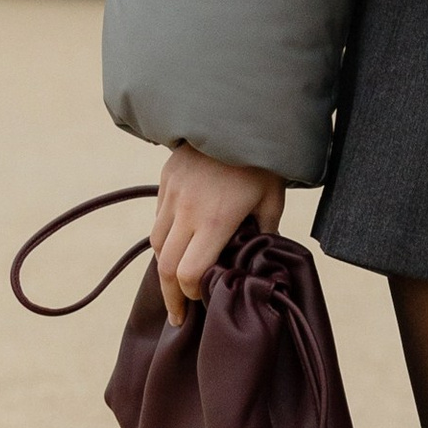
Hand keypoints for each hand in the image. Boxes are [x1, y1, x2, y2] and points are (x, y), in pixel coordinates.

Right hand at [152, 143, 284, 323]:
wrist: (240, 112)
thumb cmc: (264, 160)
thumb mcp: (272, 199)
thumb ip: (263, 233)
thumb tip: (257, 259)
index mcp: (215, 221)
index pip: (189, 274)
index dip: (192, 296)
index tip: (202, 304)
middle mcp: (187, 210)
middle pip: (164, 266)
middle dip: (170, 295)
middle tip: (178, 315)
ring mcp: (172, 193)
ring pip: (156, 242)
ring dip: (164, 265)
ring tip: (176, 282)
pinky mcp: (166, 178)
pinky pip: (159, 216)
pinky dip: (165, 235)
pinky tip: (179, 241)